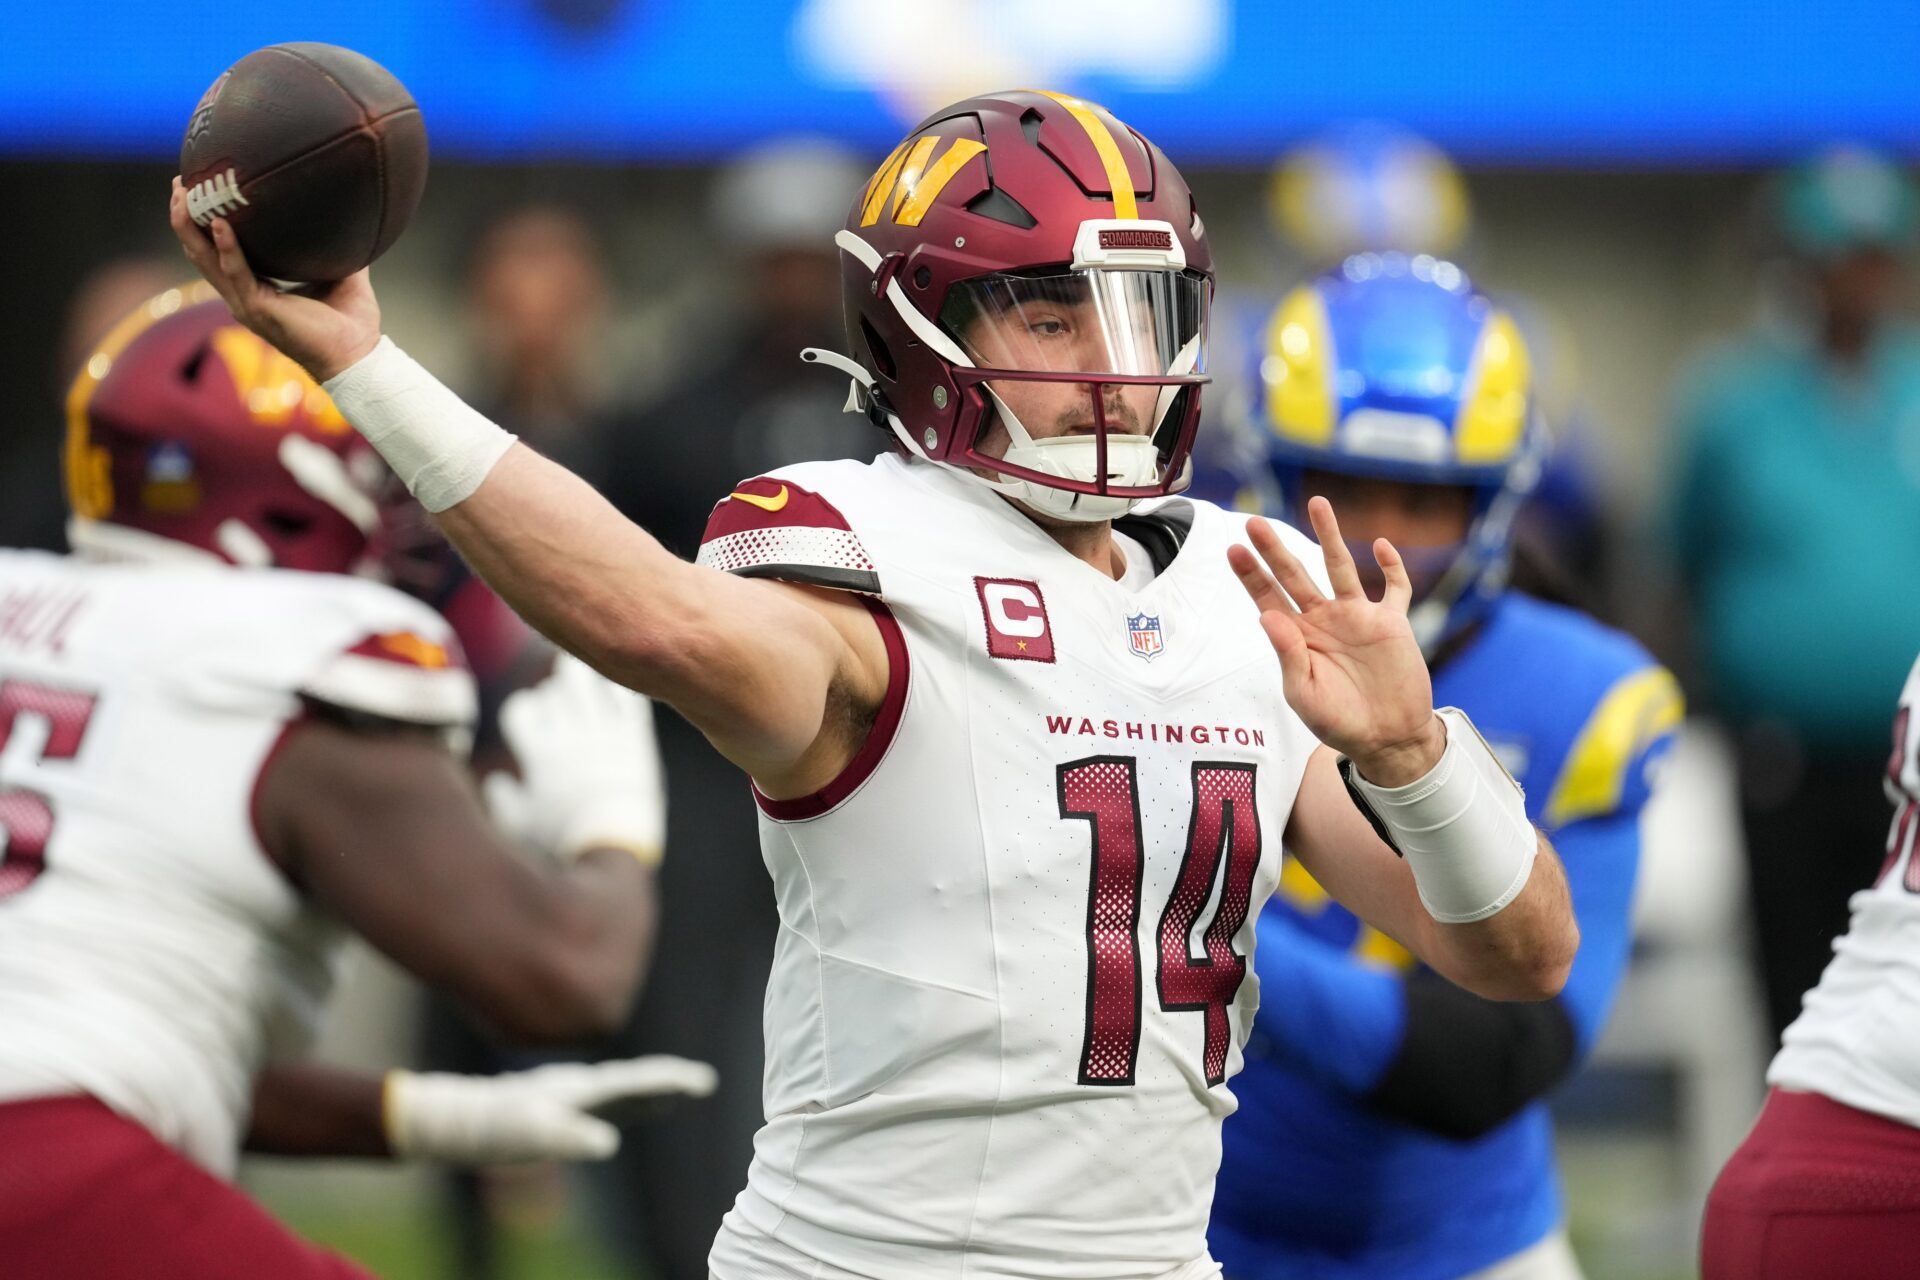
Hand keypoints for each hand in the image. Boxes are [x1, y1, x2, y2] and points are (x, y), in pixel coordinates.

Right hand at [168, 176, 381, 382]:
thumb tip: (349, 216)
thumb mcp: (341, 275)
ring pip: (206, 261)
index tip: (197, 189)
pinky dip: (228, 248)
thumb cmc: (351, 323)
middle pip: (200, 252)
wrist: (359, 357)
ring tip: (184, 194)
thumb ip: (335, 247)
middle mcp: (243, 296)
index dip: (203, 223)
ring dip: (191, 227)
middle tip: (177, 184)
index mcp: (256, 288)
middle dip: (185, 217)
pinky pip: (236, 274)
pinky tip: (222, 223)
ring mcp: (246, 304)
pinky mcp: (258, 310)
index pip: (217, 252)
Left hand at [384, 1056, 717, 1163]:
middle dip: (671, 1080)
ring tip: (681, 1093)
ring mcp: (576, 1093)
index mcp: (584, 1087)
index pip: (637, 1079)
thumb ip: (568, 1138)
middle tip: (706, 1082)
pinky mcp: (566, 1106)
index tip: (704, 1081)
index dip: (672, 1080)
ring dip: (654, 1090)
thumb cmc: (498, 1126)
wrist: (464, 1118)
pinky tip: (637, 1109)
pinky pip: (610, 1101)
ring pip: (625, 1088)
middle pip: (636, 1078)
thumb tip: (609, 1145)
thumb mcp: (532, 1135)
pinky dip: (633, 1101)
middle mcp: (584, 1084)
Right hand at [484, 652, 666, 862]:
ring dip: (581, 676)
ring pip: (588, 685)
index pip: (521, 709)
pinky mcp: (634, 739)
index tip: (533, 712)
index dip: (525, 706)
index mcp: (539, 755)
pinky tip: (614, 688)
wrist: (615, 844)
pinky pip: (627, 700)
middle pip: (555, 690)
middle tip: (560, 690)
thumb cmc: (564, 838)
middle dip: (554, 689)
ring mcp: (604, 736)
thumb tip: (496, 783)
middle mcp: (569, 739)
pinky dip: (618, 688)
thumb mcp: (523, 824)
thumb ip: (505, 800)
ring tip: (579, 673)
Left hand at [1227, 498, 1442, 785]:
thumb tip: (1268, 616)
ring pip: (1340, 567)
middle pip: (1295, 575)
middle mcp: (1324, 620)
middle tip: (1254, 522)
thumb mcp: (1305, 695)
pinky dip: (1391, 567)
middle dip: (1275, 550)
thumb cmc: (1339, 722)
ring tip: (1317, 503)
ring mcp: (1358, 618)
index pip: (1268, 597)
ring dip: (1329, 536)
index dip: (1250, 574)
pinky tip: (1381, 545)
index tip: (1233, 549)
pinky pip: (1394, 588)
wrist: (1388, 739)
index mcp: (1297, 637)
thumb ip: (1288, 656)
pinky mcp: (1391, 623)